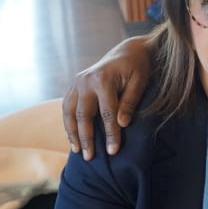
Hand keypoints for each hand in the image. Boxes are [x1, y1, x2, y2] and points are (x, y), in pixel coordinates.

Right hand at [61, 36, 151, 159]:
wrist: (127, 51)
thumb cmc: (137, 67)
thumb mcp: (140, 82)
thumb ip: (130, 102)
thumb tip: (122, 124)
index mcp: (104, 79)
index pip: (107, 113)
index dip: (110, 133)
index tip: (113, 151)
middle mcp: (86, 81)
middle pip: (83, 115)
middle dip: (86, 138)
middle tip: (89, 157)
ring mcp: (77, 82)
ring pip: (69, 112)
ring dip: (72, 133)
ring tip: (78, 151)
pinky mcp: (74, 85)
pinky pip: (67, 107)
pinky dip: (68, 123)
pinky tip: (73, 137)